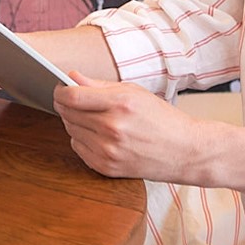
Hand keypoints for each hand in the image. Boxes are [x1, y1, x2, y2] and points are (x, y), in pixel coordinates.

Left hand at [52, 72, 205, 179]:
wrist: (184, 151)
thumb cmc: (161, 118)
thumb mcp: (134, 92)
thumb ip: (99, 85)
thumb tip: (71, 76)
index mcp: (120, 104)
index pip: (72, 96)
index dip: (60, 90)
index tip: (60, 88)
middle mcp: (112, 128)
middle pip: (68, 113)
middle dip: (66, 104)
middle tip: (74, 100)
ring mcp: (109, 151)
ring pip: (71, 131)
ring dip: (74, 122)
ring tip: (93, 117)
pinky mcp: (107, 168)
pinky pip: (78, 148)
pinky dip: (82, 139)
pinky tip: (97, 134)